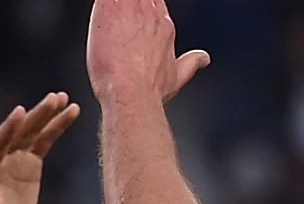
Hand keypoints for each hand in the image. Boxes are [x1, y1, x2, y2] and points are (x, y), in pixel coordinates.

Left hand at [0, 95, 82, 203]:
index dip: (9, 128)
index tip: (21, 111)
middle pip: (19, 132)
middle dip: (36, 115)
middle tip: (55, 98)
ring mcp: (15, 159)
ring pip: (32, 132)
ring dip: (48, 114)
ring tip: (66, 98)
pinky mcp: (29, 163)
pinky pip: (44, 141)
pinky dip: (56, 127)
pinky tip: (71, 113)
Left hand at [85, 0, 210, 109]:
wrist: (132, 93)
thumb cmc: (150, 89)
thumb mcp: (177, 77)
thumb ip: (191, 63)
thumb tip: (203, 59)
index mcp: (163, 26)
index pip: (153, 3)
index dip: (141, 7)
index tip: (133, 17)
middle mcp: (149, 14)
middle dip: (128, 5)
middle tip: (120, 23)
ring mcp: (129, 9)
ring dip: (116, 5)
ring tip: (111, 19)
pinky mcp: (107, 10)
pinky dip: (102, 4)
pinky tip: (100, 14)